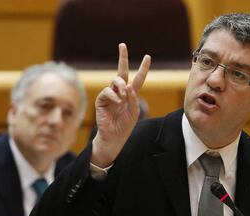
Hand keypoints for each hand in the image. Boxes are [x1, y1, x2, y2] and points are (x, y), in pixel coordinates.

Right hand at [92, 43, 150, 166]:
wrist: (113, 137)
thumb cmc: (125, 126)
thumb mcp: (134, 112)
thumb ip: (133, 99)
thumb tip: (128, 86)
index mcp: (130, 95)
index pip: (137, 79)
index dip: (143, 68)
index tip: (147, 57)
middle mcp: (119, 92)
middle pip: (121, 71)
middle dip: (122, 58)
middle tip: (122, 45)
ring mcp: (110, 95)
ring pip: (115, 80)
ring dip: (121, 85)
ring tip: (124, 94)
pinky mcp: (101, 100)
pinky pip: (107, 91)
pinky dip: (114, 96)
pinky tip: (117, 102)